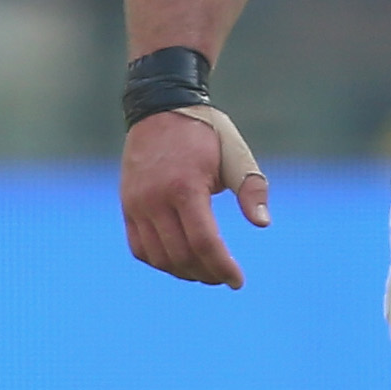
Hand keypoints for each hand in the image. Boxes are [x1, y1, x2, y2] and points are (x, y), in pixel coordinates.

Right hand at [121, 108, 269, 289]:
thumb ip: (251, 188)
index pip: (204, 242)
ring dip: (184, 272)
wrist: (161, 108)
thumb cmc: (206, 133)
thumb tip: (262, 223)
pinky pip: (139, 248)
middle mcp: (155, 199)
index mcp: (186, 187)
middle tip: (225, 277)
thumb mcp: (236, 154)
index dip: (222, 267)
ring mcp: (137, 204)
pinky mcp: (127, 206)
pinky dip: (160, 261)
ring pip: (158, 257)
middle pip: (181, 255)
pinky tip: (180, 261)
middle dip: (206, 273)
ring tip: (206, 272)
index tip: (237, 281)